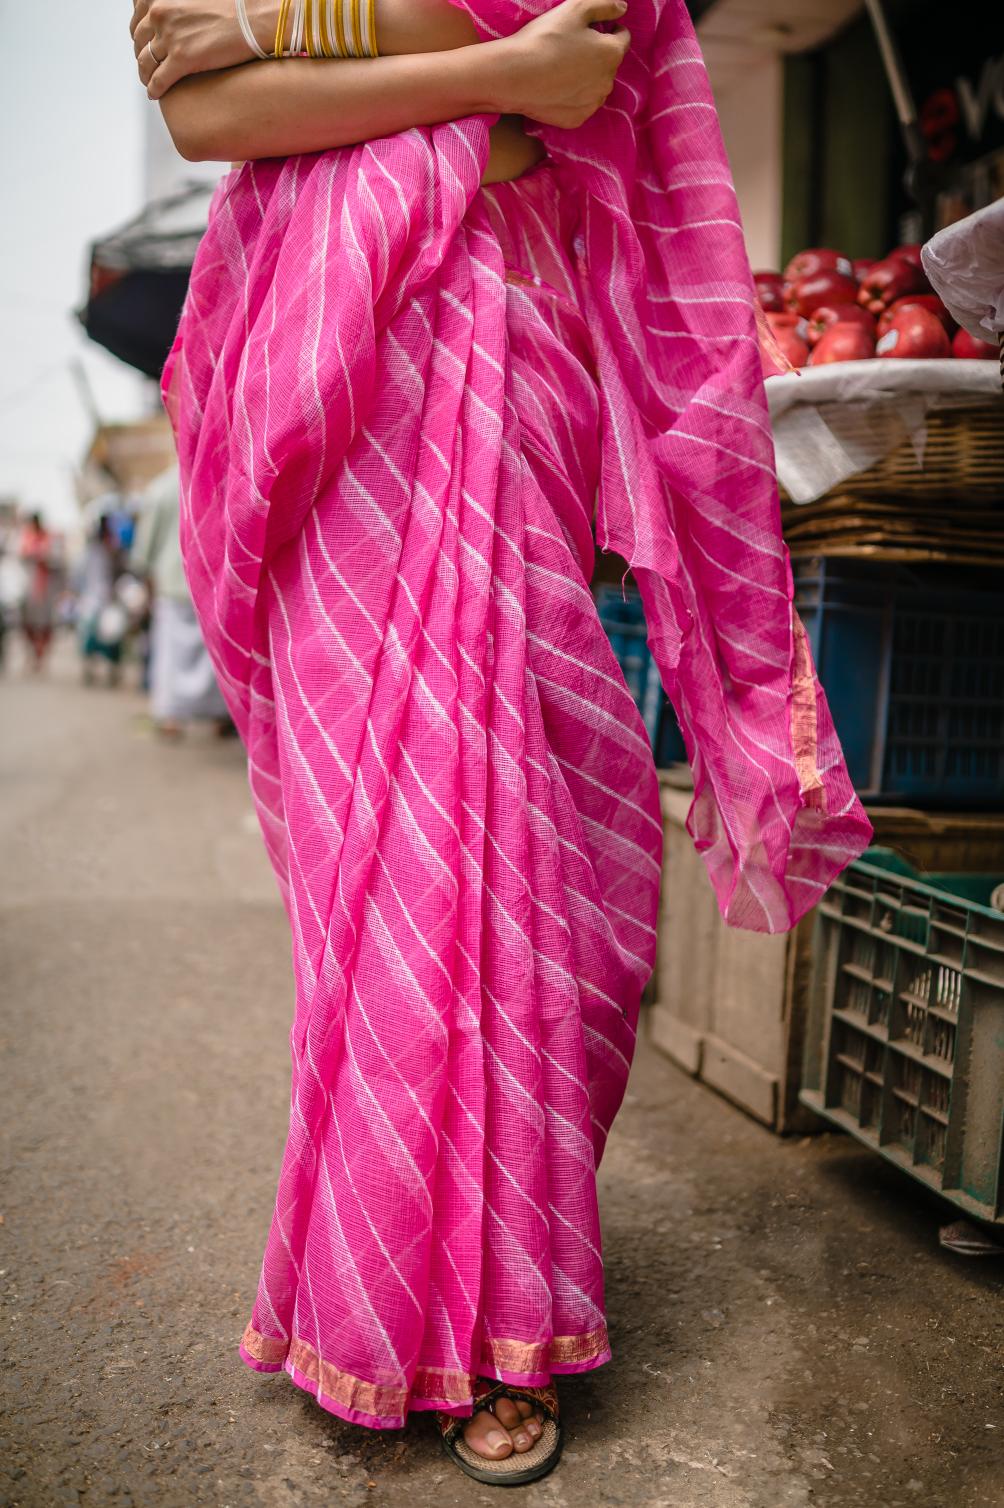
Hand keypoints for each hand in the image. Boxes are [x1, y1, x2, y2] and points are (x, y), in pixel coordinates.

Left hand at [131, 0, 274, 98]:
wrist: (252, 18)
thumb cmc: (232, 5)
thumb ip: (177, 4)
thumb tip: (175, 14)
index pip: (138, 17)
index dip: (139, 33)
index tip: (142, 42)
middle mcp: (160, 14)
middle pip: (139, 41)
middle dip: (141, 54)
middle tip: (147, 64)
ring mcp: (170, 38)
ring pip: (146, 62)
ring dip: (145, 74)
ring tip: (149, 81)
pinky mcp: (182, 60)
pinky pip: (159, 80)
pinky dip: (154, 89)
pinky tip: (155, 94)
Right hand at [492, 0, 630, 129]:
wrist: (515, 76)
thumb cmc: (546, 38)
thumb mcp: (576, 8)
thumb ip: (604, 4)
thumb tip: (622, 8)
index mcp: (612, 53)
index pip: (623, 37)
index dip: (609, 28)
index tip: (592, 27)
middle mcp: (608, 82)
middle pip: (608, 63)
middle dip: (597, 54)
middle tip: (571, 47)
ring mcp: (593, 104)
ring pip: (596, 85)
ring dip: (587, 76)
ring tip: (563, 68)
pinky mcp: (577, 119)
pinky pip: (582, 104)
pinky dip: (574, 96)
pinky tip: (557, 87)